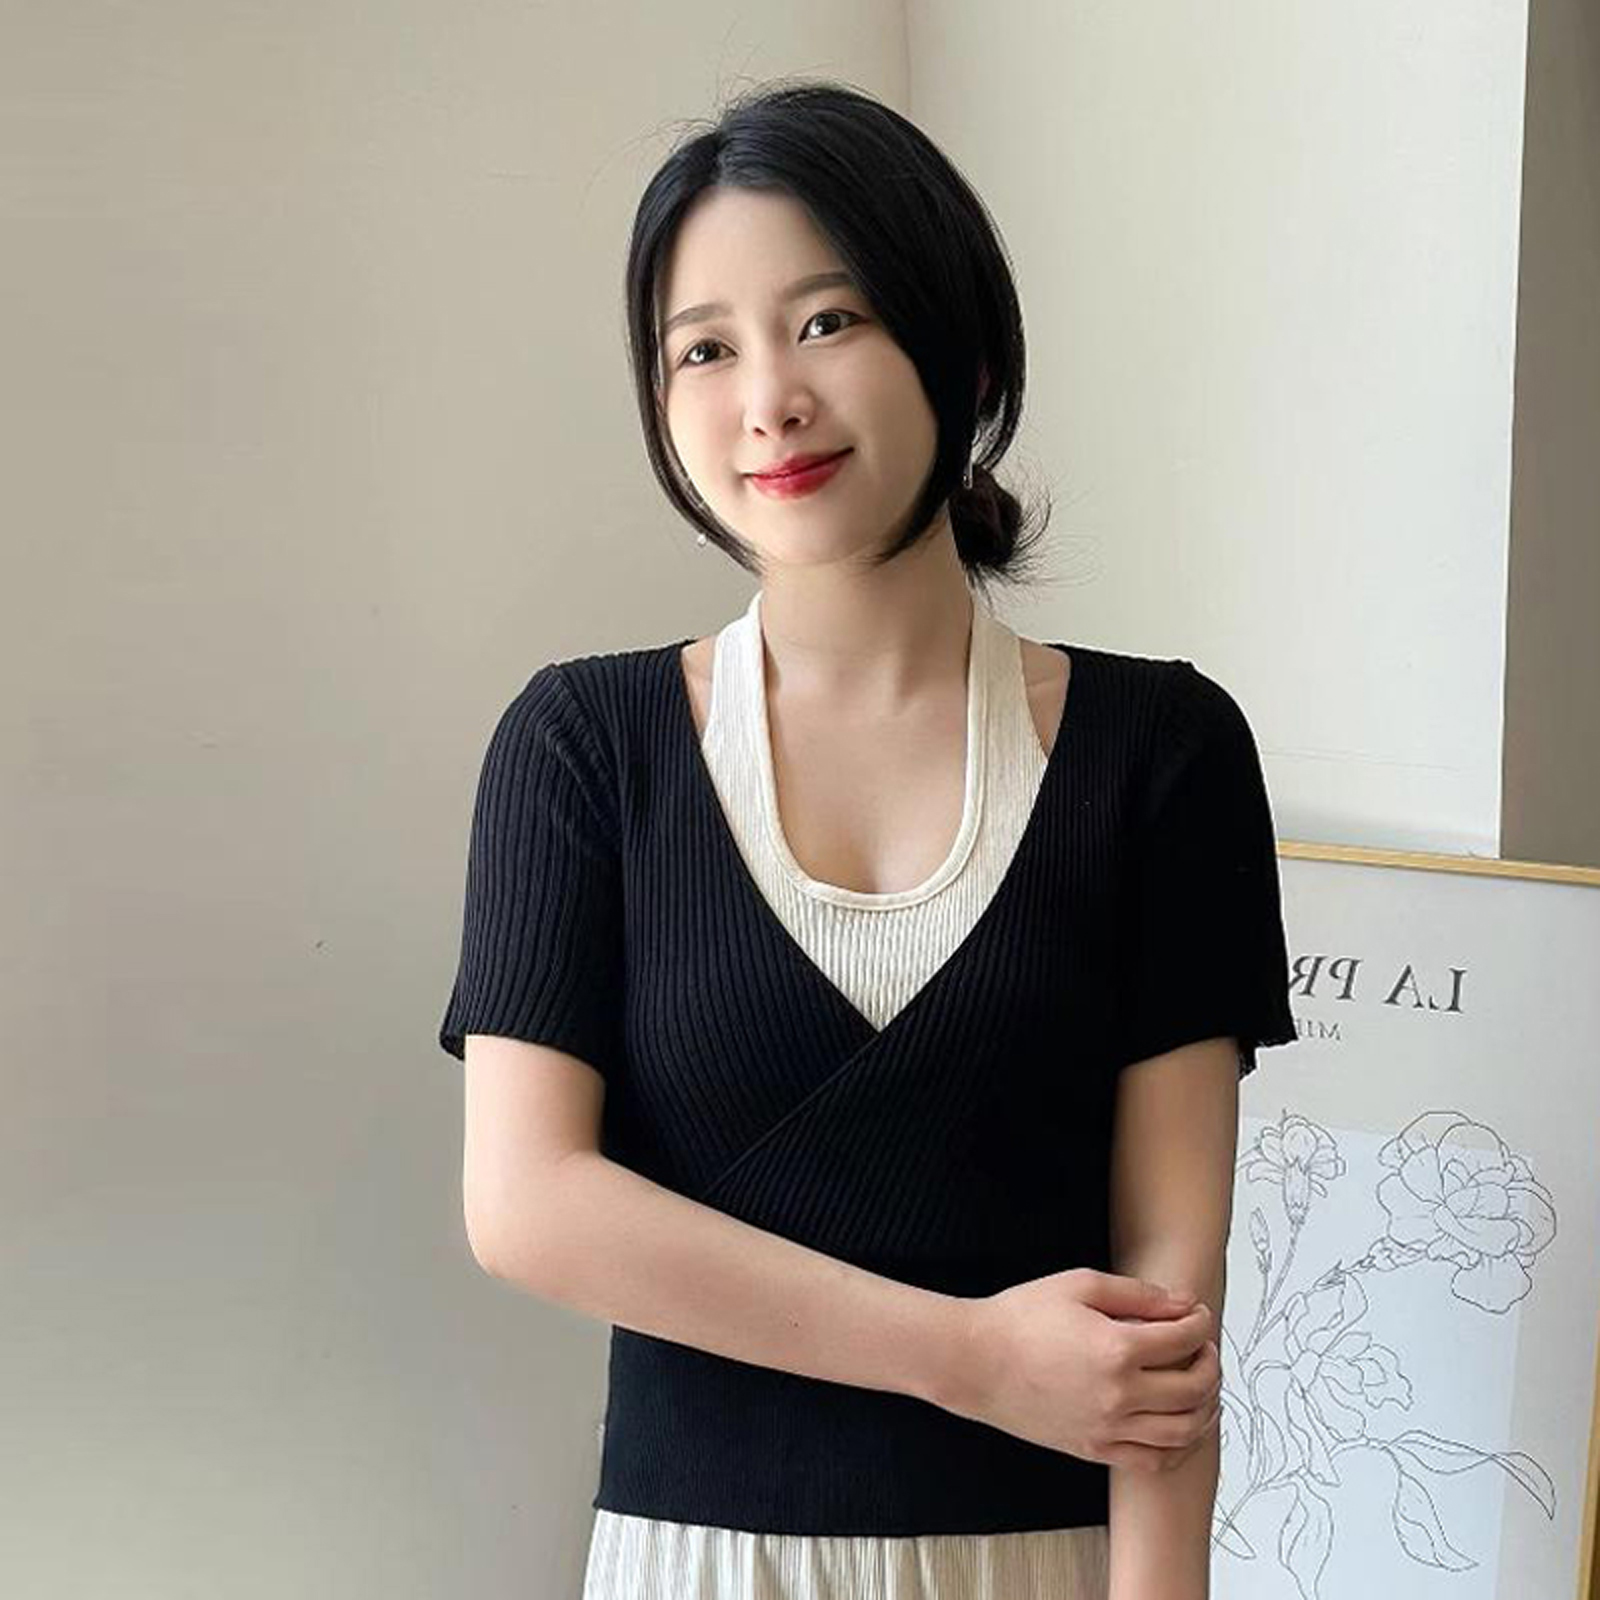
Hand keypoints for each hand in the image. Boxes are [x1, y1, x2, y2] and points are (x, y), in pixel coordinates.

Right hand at [938, 1268, 1221, 1473]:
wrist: (975, 1362)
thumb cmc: (1019, 1319)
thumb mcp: (1079, 1285)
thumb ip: (1137, 1294)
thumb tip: (1183, 1304)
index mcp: (1117, 1349)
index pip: (1185, 1340)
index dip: (1200, 1323)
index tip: (1197, 1315)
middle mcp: (1119, 1396)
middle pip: (1195, 1388)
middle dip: (1210, 1364)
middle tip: (1202, 1348)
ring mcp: (1107, 1429)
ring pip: (1183, 1432)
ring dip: (1204, 1408)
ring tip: (1198, 1386)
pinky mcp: (1094, 1449)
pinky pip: (1153, 1461)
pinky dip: (1178, 1447)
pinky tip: (1177, 1425)